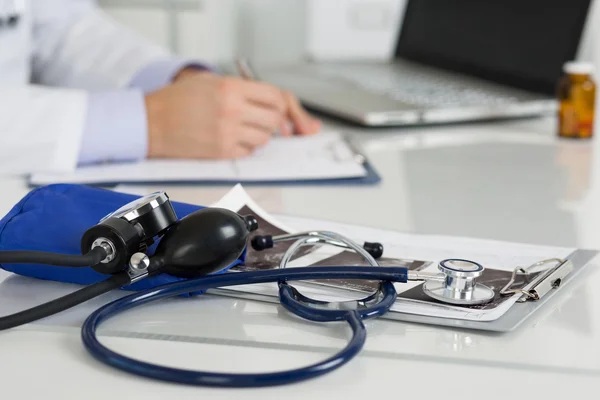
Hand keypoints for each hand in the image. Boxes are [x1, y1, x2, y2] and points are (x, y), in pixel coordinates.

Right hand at [144, 70, 320, 158]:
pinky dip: (247, 148)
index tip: (277, 107)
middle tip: (262, 119)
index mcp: (231, 88)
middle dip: (273, 120)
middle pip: (274, 118)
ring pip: (264, 138)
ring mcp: (228, 132)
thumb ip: (242, 88)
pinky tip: (234, 140)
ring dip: (260, 135)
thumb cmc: (177, 100)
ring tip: (244, 128)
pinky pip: (249, 152)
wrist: (151, 122)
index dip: (280, 103)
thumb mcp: (211, 81)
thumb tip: (271, 101)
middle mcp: (232, 110)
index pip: (275, 96)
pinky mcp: (222, 152)